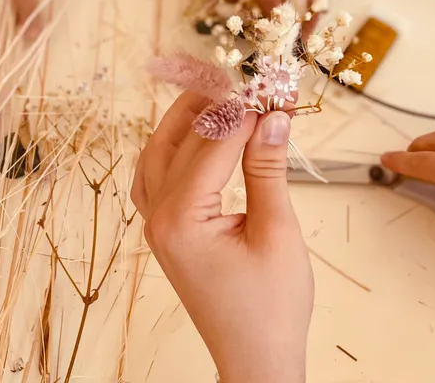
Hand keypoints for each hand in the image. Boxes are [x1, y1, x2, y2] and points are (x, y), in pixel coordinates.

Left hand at [131, 93, 312, 382]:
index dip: (245, 112)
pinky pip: (157, 179)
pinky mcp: (167, 234)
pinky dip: (174, 151)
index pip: (213, 145)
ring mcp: (157, 228)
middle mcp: (158, 219)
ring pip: (158, 156)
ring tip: (218, 96)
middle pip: (176, 142)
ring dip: (184, 123)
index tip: (270, 87)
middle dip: (209, 106)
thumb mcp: (276, 233)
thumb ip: (268, 170)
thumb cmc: (270, 308)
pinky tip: (196, 139)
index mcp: (181, 219)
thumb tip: (271, 118)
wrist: (256, 357)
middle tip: (240, 79)